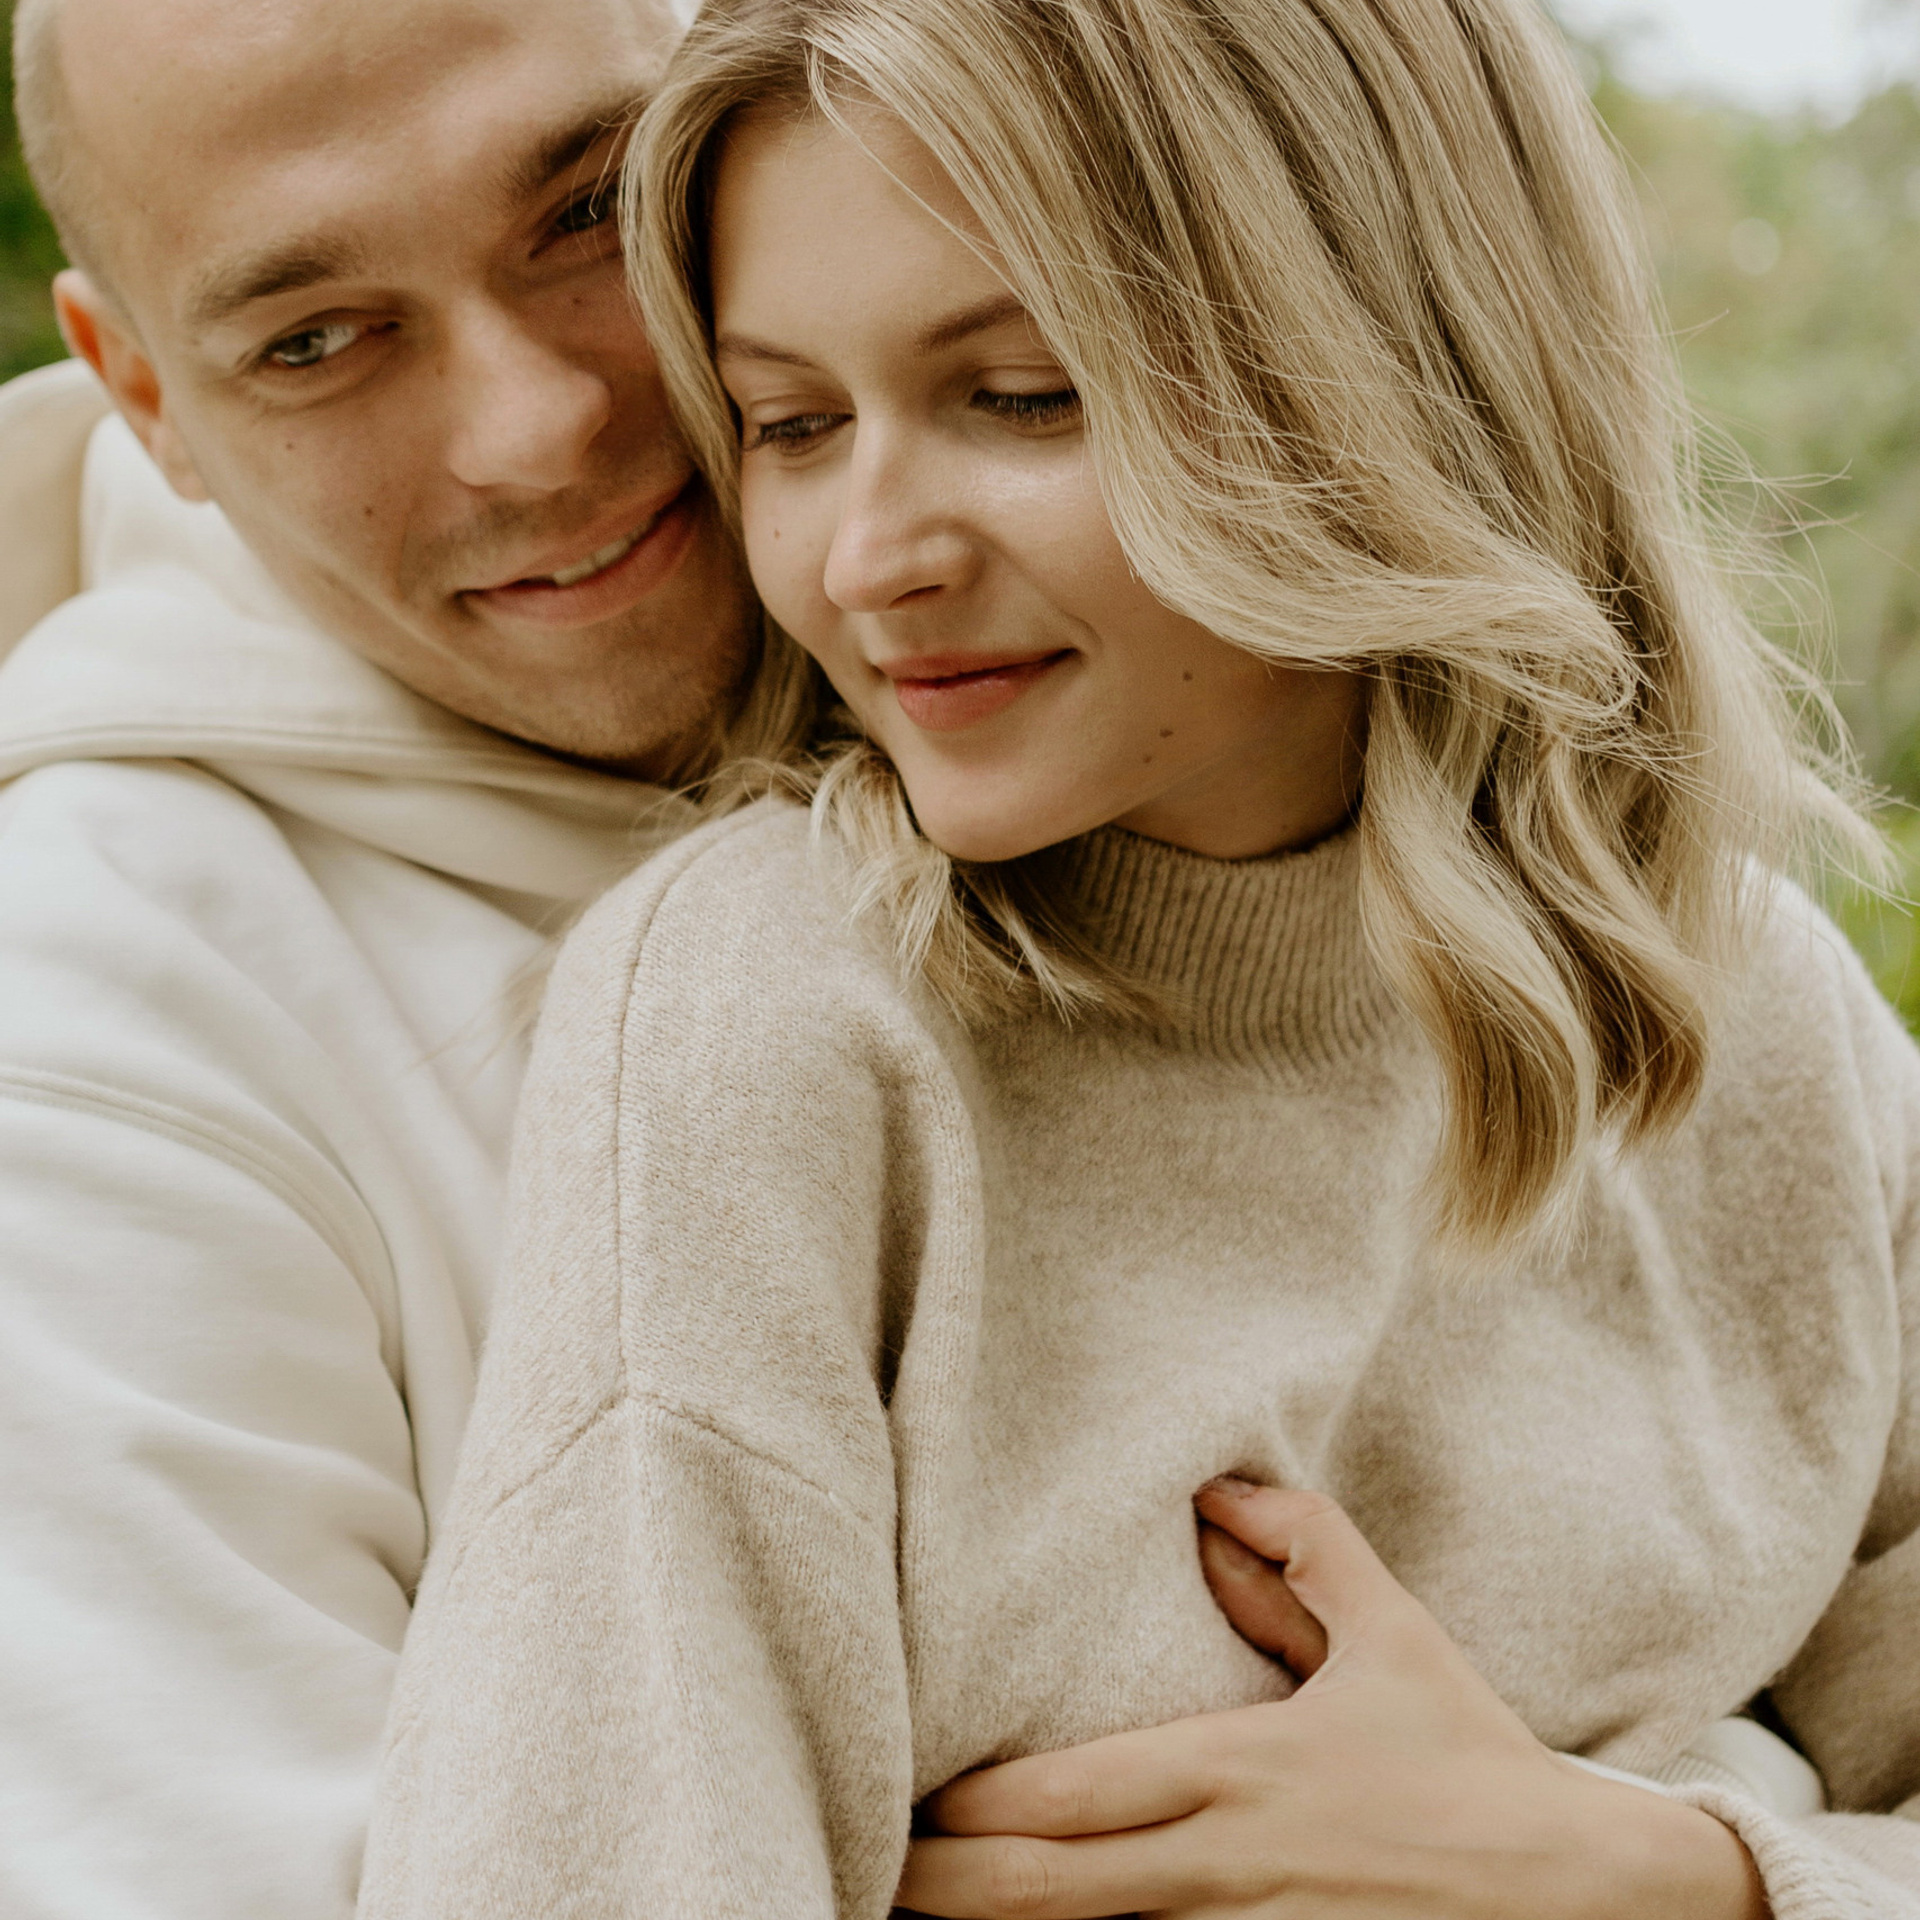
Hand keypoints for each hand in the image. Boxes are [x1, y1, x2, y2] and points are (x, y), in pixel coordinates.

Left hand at [897, 1482, 1767, 1919]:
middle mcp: (1223, 1866)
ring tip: (911, 1902)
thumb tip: (1218, 1488)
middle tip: (866, 1867)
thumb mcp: (1393, 1632)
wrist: (1578, 1895)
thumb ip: (1305, 1548)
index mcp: (1237, 1768)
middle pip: (1046, 1890)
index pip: (1068, 1794)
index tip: (900, 1784)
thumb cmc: (1472, 1756)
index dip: (969, 1806)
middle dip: (942, 1887)